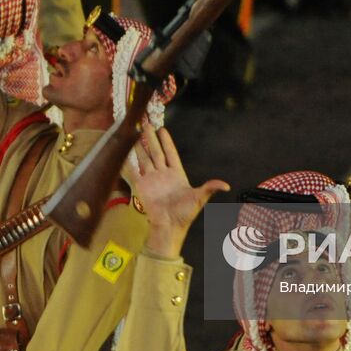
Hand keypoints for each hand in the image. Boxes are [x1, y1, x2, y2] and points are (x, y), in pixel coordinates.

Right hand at [127, 124, 229, 257]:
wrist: (169, 227)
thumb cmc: (184, 214)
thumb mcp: (199, 199)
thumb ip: (210, 188)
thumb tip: (227, 186)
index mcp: (176, 174)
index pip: (170, 153)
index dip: (166, 142)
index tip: (162, 129)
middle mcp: (162, 174)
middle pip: (156, 152)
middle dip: (151, 139)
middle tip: (146, 124)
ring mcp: (151, 179)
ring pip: (144, 158)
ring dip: (139, 146)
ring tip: (134, 133)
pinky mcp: (141, 186)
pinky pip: (133, 172)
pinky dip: (128, 163)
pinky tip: (124, 153)